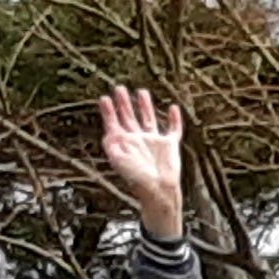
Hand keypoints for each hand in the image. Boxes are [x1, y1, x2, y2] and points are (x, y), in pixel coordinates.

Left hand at [97, 87, 187, 240]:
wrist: (158, 190)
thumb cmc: (137, 179)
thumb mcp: (118, 160)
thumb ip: (111, 144)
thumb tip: (107, 131)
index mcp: (123, 144)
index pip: (113, 123)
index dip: (108, 111)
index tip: (104, 98)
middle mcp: (137, 140)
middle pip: (128, 117)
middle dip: (123, 103)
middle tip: (118, 88)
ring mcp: (153, 142)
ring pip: (148, 119)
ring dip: (144, 105)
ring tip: (141, 91)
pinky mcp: (169, 145)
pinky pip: (173, 129)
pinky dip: (174, 119)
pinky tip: (173, 107)